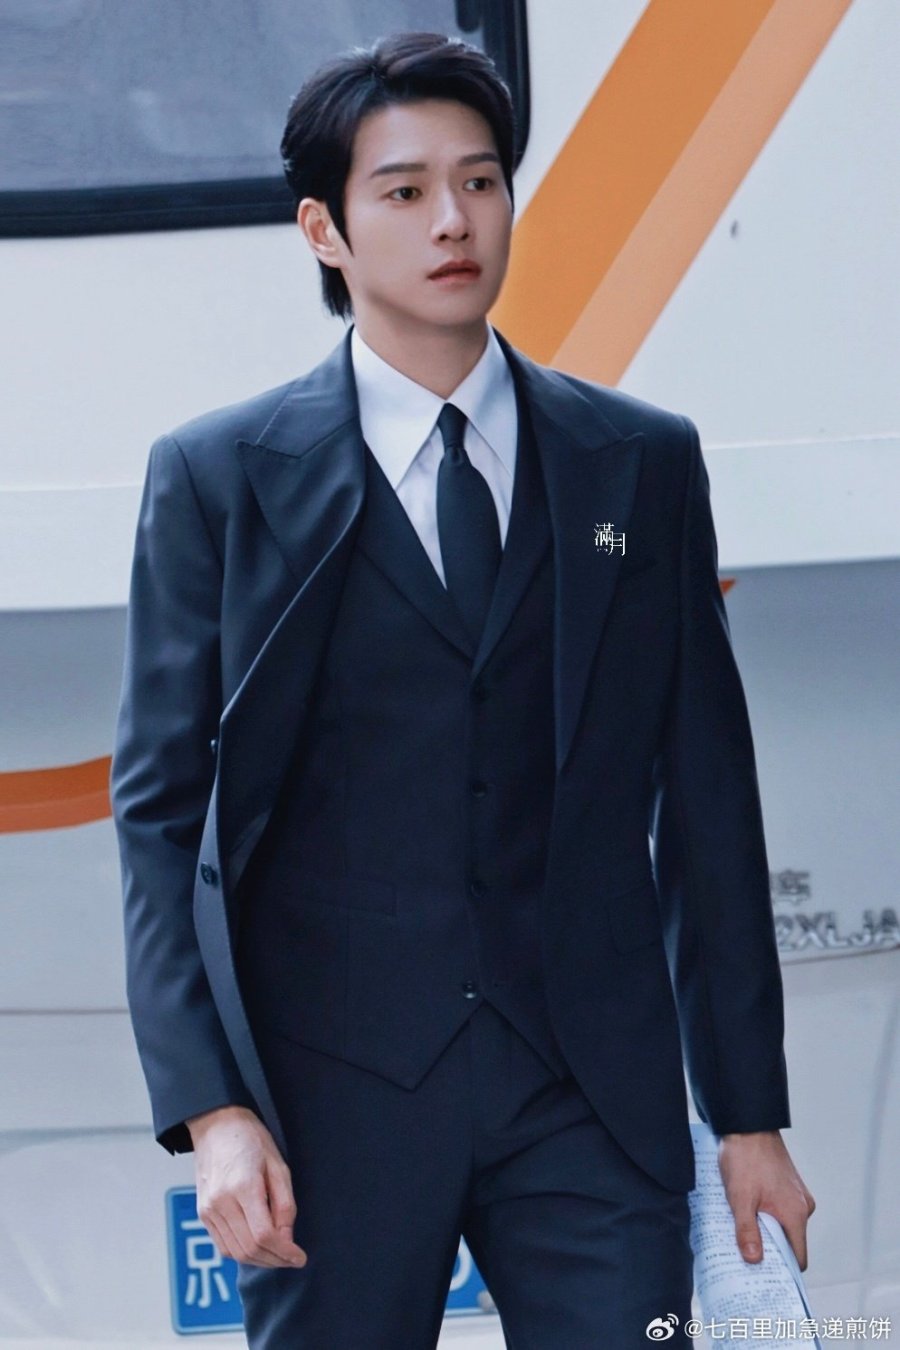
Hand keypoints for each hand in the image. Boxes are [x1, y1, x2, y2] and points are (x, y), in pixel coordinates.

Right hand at [186, 1104, 307, 1267]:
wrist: (216, 1126)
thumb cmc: (250, 1140)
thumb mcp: (278, 1165)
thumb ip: (284, 1204)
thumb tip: (287, 1238)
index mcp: (243, 1187)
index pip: (263, 1235)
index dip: (284, 1252)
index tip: (300, 1257)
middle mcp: (221, 1203)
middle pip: (249, 1249)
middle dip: (275, 1261)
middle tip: (292, 1260)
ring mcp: (209, 1210)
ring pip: (235, 1252)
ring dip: (259, 1261)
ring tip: (278, 1255)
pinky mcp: (203, 1214)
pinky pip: (222, 1245)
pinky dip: (242, 1253)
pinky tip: (258, 1247)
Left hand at [717, 1130, 815, 1270]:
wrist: (748, 1124)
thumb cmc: (745, 1158)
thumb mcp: (740, 1198)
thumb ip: (747, 1231)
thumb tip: (754, 1260)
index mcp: (796, 1213)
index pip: (798, 1256)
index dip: (782, 1270)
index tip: (764, 1276)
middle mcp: (802, 1206)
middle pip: (790, 1242)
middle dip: (770, 1251)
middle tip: (746, 1257)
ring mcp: (796, 1195)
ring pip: (784, 1224)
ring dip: (766, 1230)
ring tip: (742, 1231)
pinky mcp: (788, 1185)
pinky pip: (781, 1209)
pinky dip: (766, 1214)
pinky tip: (746, 1211)